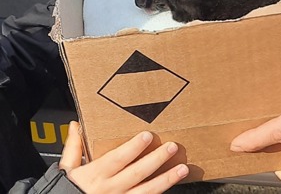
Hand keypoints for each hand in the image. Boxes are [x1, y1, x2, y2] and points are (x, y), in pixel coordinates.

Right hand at [59, 121, 188, 192]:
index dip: (133, 148)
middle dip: (156, 159)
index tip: (147, 136)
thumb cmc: (66, 192)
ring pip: (146, 191)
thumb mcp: (67, 169)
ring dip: (166, 180)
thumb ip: (74, 147)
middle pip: (137, 173)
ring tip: (183, 169)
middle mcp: (109, 189)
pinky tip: (172, 188)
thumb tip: (75, 125)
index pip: (118, 159)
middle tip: (172, 147)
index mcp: (96, 175)